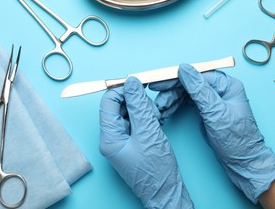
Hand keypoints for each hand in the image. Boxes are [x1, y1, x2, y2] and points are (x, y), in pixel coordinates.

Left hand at [99, 77, 193, 208]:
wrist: (165, 191)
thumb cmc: (156, 170)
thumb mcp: (149, 132)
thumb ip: (139, 105)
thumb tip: (132, 82)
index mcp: (109, 137)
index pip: (108, 102)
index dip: (123, 90)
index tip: (140, 85)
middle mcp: (112, 137)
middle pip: (119, 105)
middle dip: (137, 102)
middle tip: (152, 111)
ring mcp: (122, 140)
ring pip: (130, 112)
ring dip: (144, 111)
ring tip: (156, 121)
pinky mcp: (132, 141)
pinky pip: (136, 121)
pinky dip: (147, 118)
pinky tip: (157, 124)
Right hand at [149, 64, 274, 203]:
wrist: (243, 163)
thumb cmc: (237, 140)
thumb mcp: (216, 113)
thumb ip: (199, 90)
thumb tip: (184, 69)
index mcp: (227, 85)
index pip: (197, 75)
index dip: (176, 78)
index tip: (159, 82)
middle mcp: (220, 89)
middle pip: (190, 83)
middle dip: (172, 91)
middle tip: (158, 100)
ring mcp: (212, 100)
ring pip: (186, 93)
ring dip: (172, 100)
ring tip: (160, 109)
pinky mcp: (206, 110)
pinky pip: (187, 102)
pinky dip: (176, 106)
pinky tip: (167, 111)